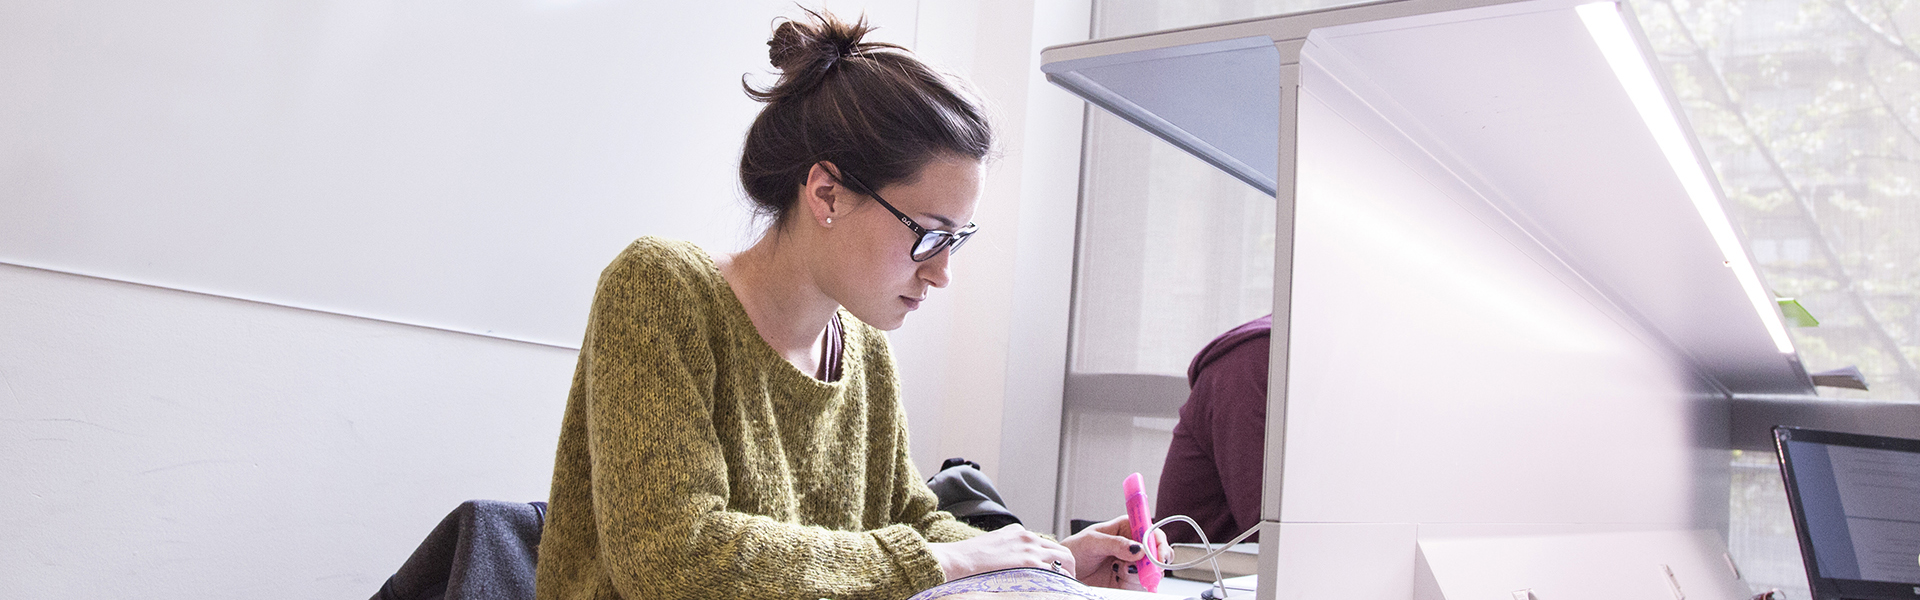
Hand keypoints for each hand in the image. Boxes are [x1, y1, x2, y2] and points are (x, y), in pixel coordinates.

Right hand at [928, 524, 1074, 581]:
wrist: (956, 560)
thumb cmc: (966, 561)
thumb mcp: (990, 549)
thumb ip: (1006, 554)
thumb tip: (1011, 568)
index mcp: (1017, 533)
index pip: (1046, 546)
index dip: (1054, 562)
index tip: (1054, 575)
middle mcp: (1027, 537)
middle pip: (1062, 551)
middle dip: (1067, 568)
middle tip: (1066, 585)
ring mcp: (1030, 548)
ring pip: (1065, 559)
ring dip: (1068, 575)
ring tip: (1066, 590)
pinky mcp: (1028, 561)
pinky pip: (1056, 571)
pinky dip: (1061, 580)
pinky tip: (1059, 591)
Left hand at [1060, 514, 1172, 589]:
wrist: (1064, 571)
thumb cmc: (1076, 549)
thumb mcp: (1092, 542)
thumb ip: (1115, 544)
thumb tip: (1138, 549)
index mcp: (1126, 528)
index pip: (1151, 531)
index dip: (1158, 543)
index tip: (1158, 555)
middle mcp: (1133, 546)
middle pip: (1157, 553)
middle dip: (1152, 563)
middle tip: (1143, 570)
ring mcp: (1132, 564)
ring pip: (1150, 571)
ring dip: (1138, 574)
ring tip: (1118, 571)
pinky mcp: (1128, 580)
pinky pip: (1140, 584)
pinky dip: (1132, 584)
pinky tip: (1118, 579)